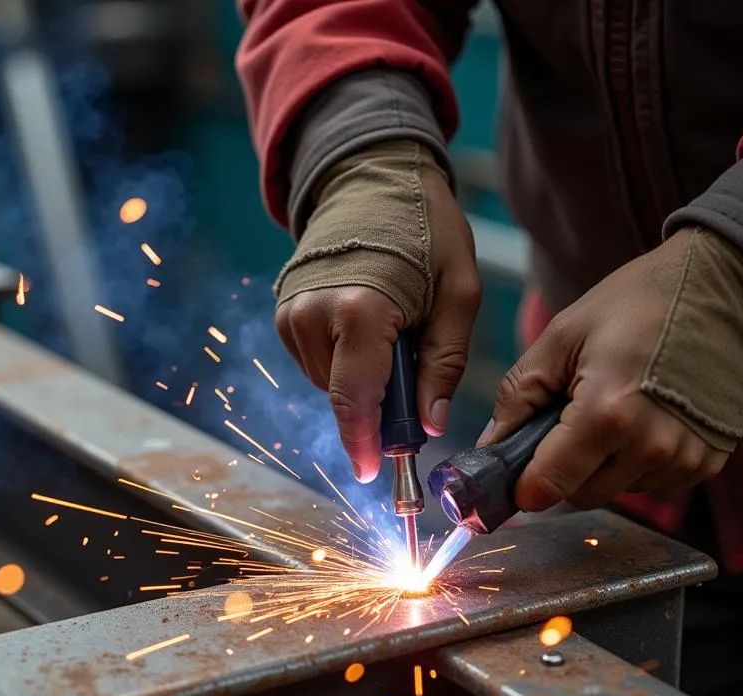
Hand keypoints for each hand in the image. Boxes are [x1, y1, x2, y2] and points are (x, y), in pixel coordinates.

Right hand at [274, 142, 480, 481]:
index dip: (364, 442)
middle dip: (375, 409)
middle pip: (341, 396)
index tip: (372, 472)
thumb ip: (445, 363)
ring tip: (391, 340)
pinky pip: (315, 363)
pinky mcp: (284, 313)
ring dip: (361, 381)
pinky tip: (366, 333)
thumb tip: (428, 423)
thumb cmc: (426, 228)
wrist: (371, 176)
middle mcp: (312, 314)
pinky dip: (343, 363)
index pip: (354, 398)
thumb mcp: (459, 293)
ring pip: (327, 383)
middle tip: (409, 391)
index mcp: (359, 309)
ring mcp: (291, 314)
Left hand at [483, 228, 731, 510]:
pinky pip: (651, 483)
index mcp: (608, 414)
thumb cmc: (640, 302)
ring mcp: (684, 459)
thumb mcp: (563, 335)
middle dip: (561, 470)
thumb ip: (519, 395)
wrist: (727, 285)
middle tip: (565, 424)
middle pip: (580, 495)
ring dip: (601, 467)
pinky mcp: (709, 463)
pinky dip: (636, 462)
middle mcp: (651, 447)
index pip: (547, 486)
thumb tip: (490, 445)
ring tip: (611, 412)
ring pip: (615, 491)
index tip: (514, 472)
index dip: (522, 484)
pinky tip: (644, 419)